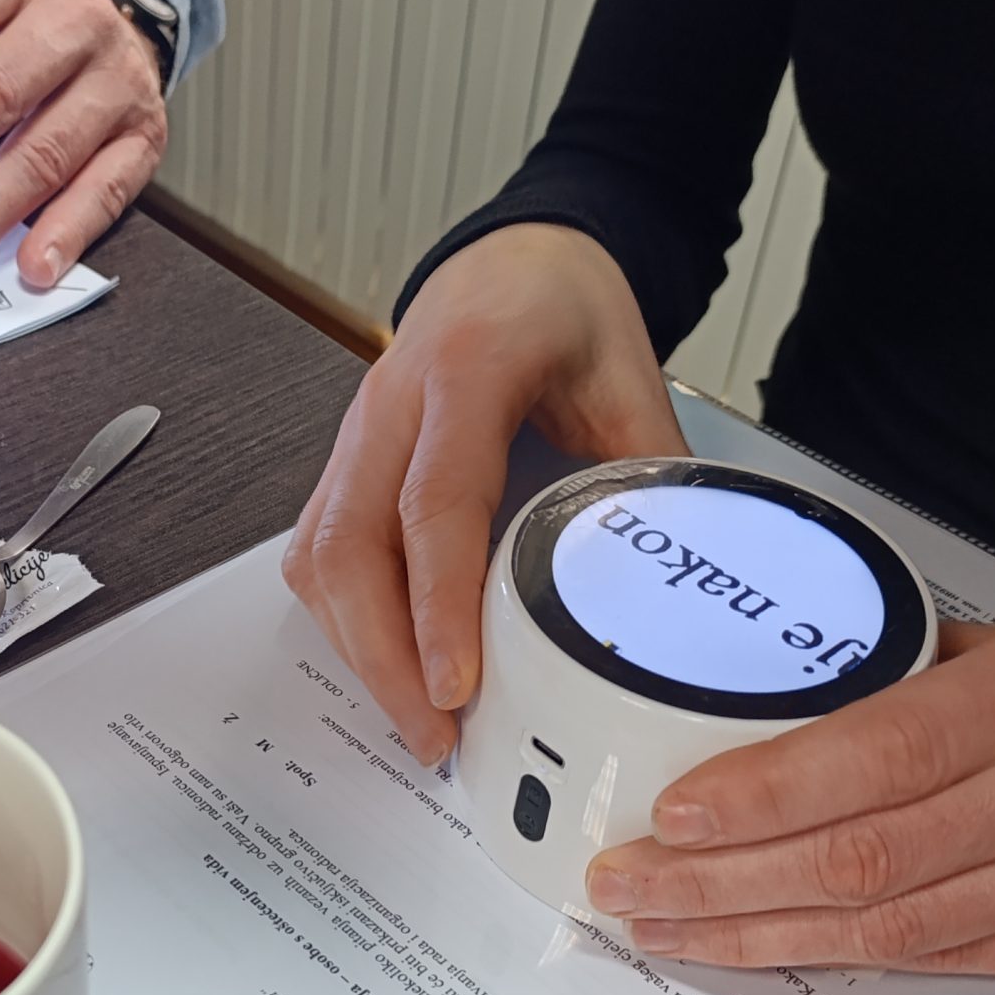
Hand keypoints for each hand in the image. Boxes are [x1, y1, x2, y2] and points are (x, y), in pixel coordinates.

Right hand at [284, 224, 683, 764]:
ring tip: (416, 721)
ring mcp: (355, 434)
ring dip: (358, 648)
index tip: (453, 685)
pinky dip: (343, 620)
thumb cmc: (564, 311)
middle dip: (382, 655)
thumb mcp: (631, 378)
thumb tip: (677, 590)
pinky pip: (317, 551)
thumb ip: (648, 479)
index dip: (438, 602)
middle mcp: (391, 402)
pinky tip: (385, 665)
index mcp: (468, 369)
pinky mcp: (343, 464)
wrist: (513, 260)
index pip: (435, 500)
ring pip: (321, 556)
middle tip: (433, 735)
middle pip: (352, 544)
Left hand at [587, 610, 994, 981]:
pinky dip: (843, 961)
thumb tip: (809, 690)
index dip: (765, 794)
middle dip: (722, 880)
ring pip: (888, 927)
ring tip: (665, 930)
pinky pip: (943, 961)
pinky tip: (769, 954)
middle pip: (862, 855)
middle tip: (627, 887)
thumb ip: (941, 671)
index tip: (676, 811)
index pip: (878, 754)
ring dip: (758, 934)